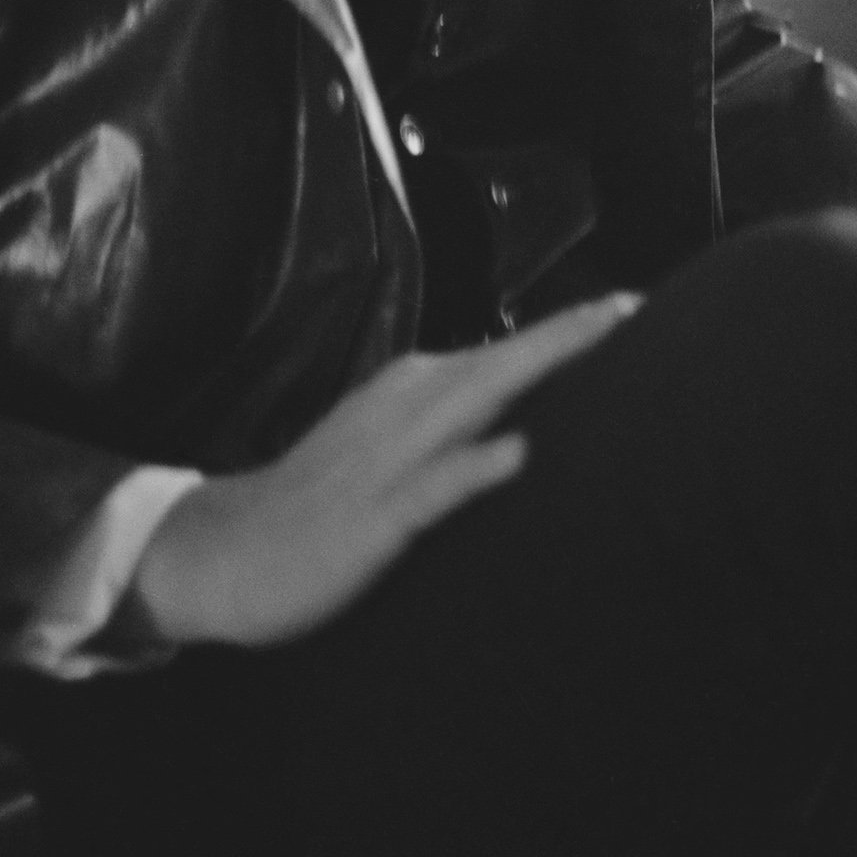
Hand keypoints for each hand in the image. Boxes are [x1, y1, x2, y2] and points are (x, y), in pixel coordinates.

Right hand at [131, 289, 637, 649]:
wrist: (223, 550)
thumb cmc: (315, 504)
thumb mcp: (386, 451)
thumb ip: (444, 429)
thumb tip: (512, 418)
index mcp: (410, 393)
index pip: (502, 357)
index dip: (565, 333)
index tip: (630, 308)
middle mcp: (404, 409)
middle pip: (500, 364)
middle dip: (568, 336)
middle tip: (633, 306)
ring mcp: (388, 460)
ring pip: (474, 402)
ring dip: (536, 368)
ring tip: (598, 340)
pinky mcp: (372, 518)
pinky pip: (431, 490)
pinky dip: (473, 467)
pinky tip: (516, 453)